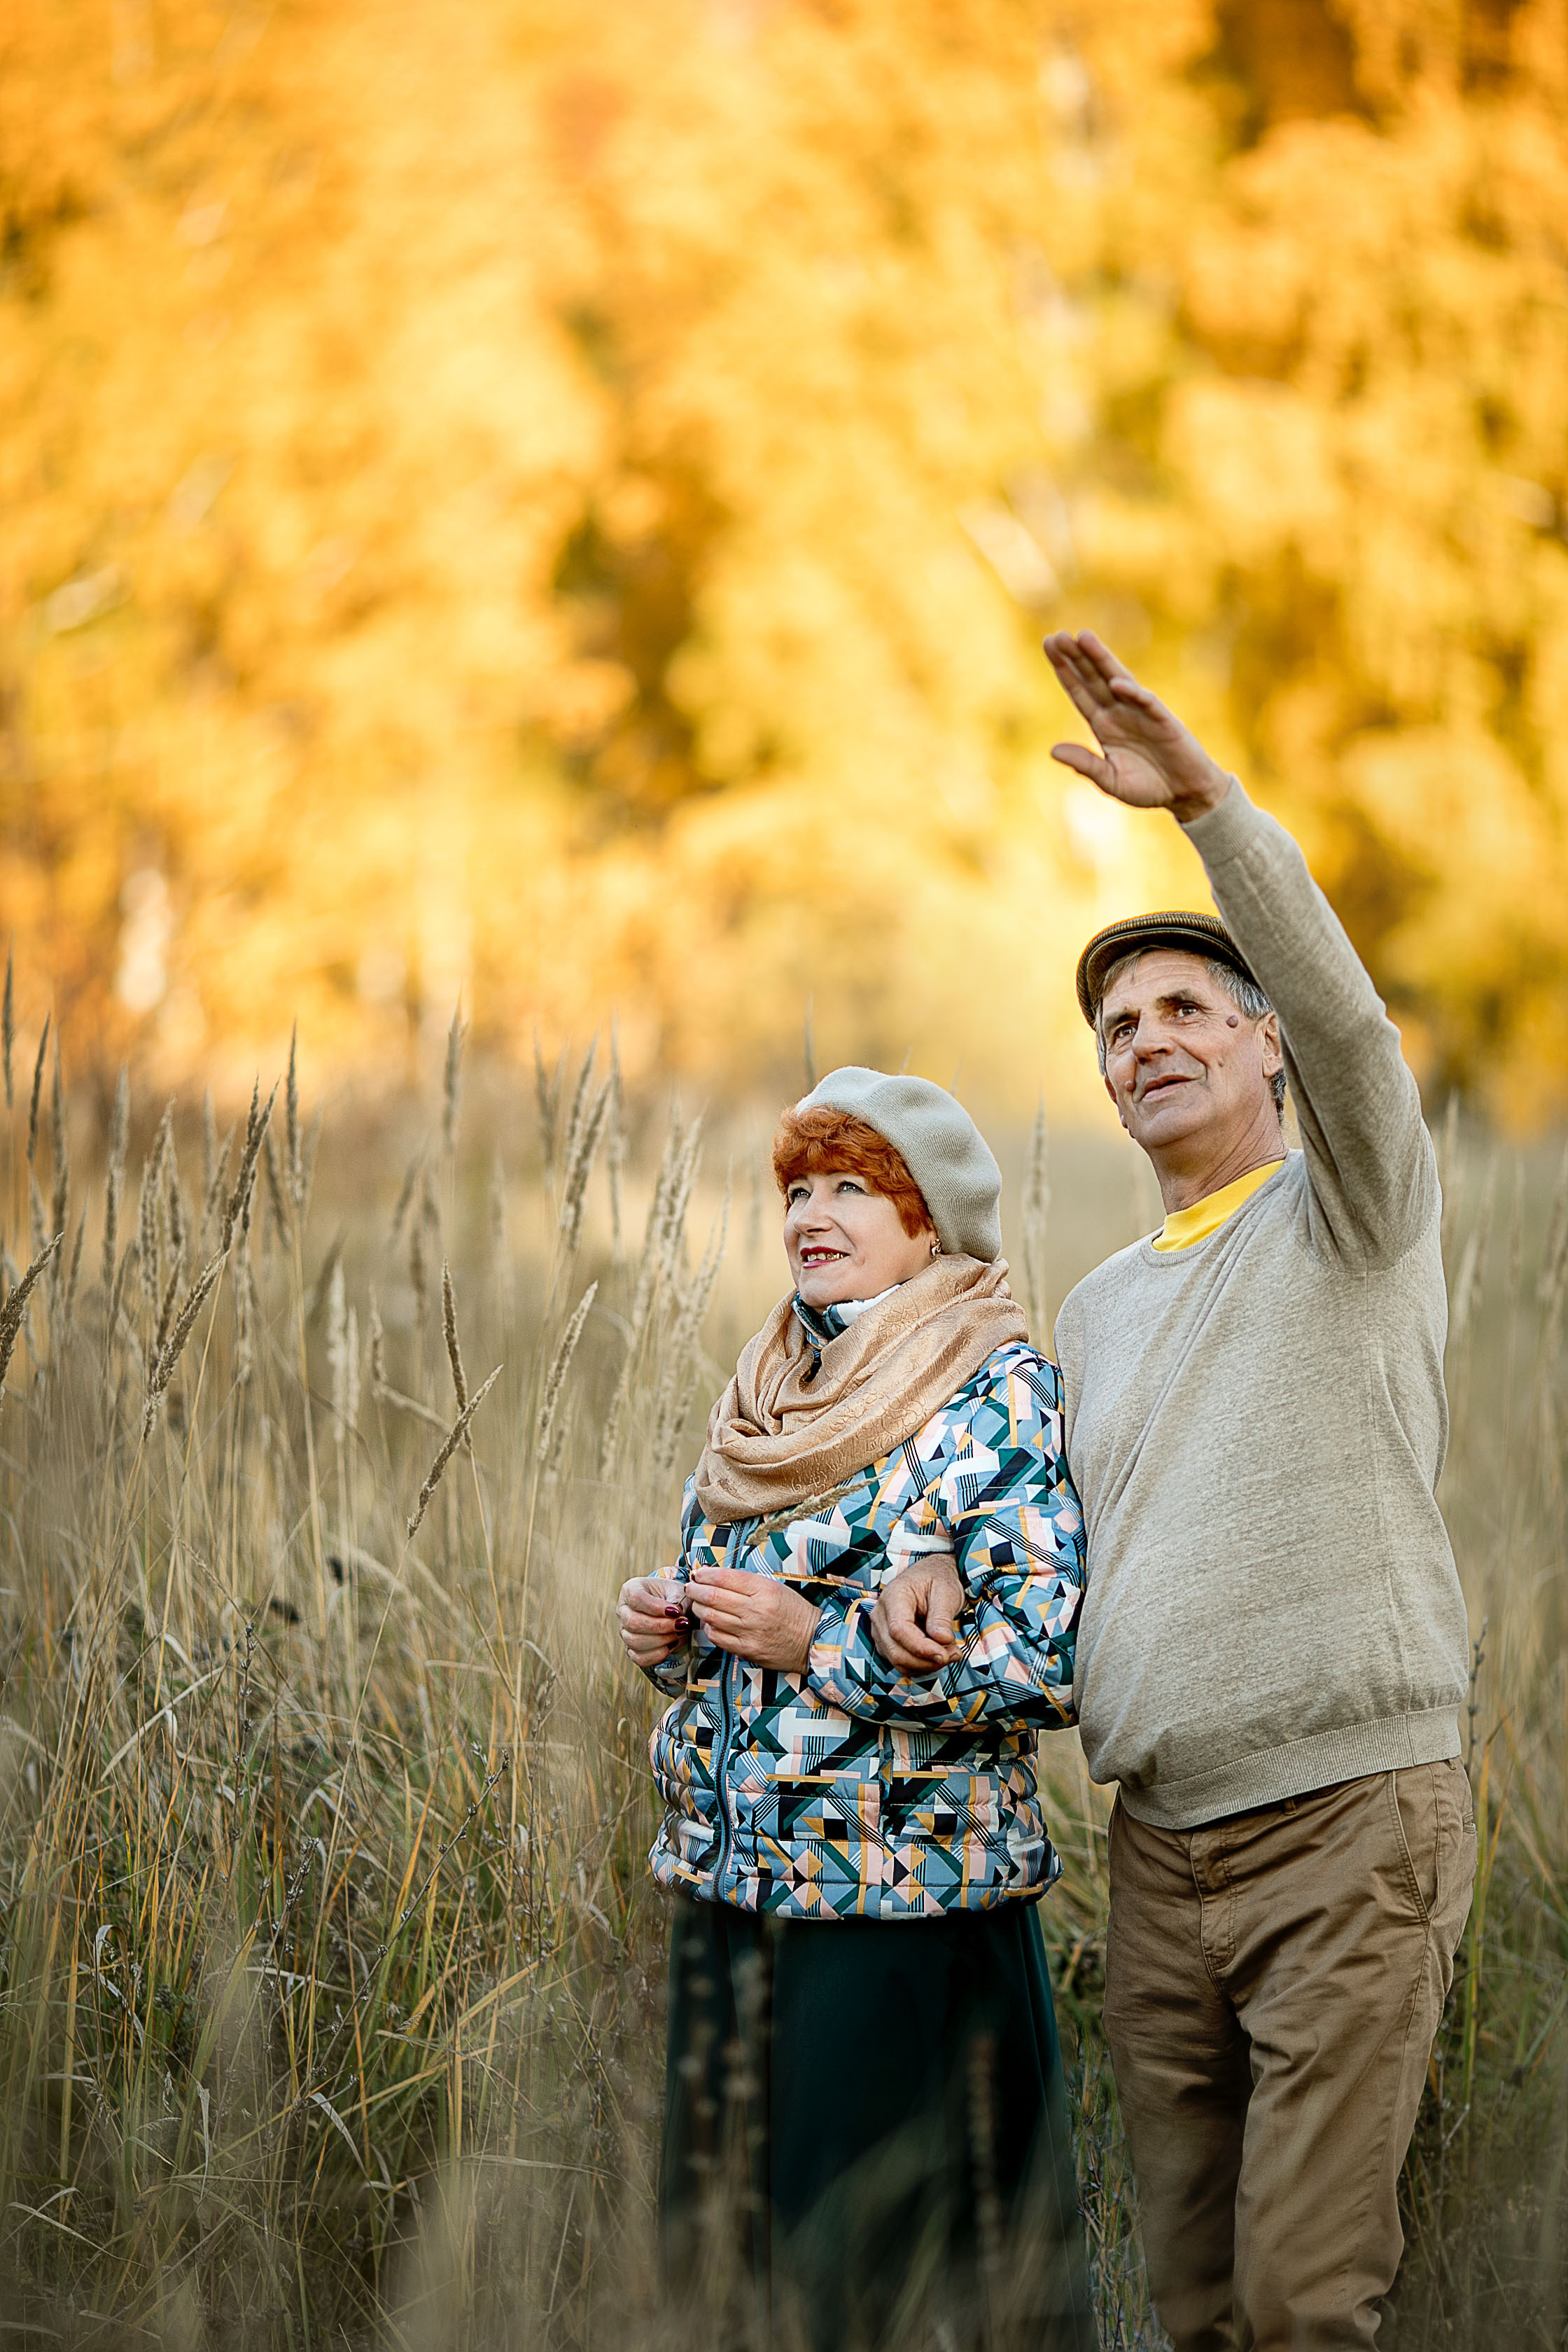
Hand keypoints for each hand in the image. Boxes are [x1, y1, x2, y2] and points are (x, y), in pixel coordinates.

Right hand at [617, 1572, 690, 1669]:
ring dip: (661, 1640)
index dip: (656, 1607)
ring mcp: (624, 1631)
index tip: (676, 1612)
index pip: (636, 1598)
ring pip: (634, 1642)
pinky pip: (639, 1658)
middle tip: (681, 1624)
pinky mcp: (630, 1649)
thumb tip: (676, 1610)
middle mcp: (623, 1611)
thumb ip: (677, 1598)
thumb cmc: (673, 1597)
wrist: (672, 1611)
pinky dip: (657, 1654)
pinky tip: (672, 1645)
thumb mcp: (678, 1590)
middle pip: (633, 1622)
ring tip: (679, 1633)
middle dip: (660, 1626)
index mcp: (630, 1590)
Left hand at [686, 1568, 819, 1673]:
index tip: (698, 1573)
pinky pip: (718, 1638)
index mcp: (763, 1590)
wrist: (812, 1641)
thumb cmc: (793, 1611)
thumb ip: (746, 1582)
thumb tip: (715, 1576)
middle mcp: (755, 1610)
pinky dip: (708, 1628)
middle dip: (695, 1590)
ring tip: (696, 1603)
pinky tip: (709, 1623)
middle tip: (690, 1587)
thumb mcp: (774, 1587)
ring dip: (698, 1608)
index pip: (725, 1578)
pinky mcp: (747, 1650)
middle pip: (713, 1597)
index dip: (706, 1574)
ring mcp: (750, 1632)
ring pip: (711, 1617)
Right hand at [871, 1554, 965, 1671]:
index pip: (898, 1630)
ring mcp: (881, 1631)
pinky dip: (922, 1665)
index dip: (921, 1648)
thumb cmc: (937, 1579)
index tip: (945, 1655)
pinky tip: (940, 1654)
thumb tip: (942, 1640)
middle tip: (955, 1654)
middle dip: (927, 1660)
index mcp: (893, 1596)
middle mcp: (881, 1615)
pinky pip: (902, 1662)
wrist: (930, 1576)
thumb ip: (942, 1617)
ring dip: (927, 1665)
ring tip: (952, 1653)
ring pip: (898, 1661)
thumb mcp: (946, 1591)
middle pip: (896, 1651)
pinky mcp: (888, 1643)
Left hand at [1043, 631, 1232, 825]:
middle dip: (1076, 658)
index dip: (1065, 671)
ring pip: (1118, 679)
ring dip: (1101, 660)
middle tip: (1056, 636)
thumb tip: (1052, 751)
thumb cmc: (1147, 786)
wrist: (1184, 792)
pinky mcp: (1163, 721)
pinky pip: (1146, 703)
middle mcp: (1120, 712)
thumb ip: (1085, 765)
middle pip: (1093, 679)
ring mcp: (1141, 713)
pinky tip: (1117, 683)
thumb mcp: (1110, 780)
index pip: (1080, 692)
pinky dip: (1133, 693)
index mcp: (1104, 725)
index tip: (1048, 648)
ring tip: (1083, 638)